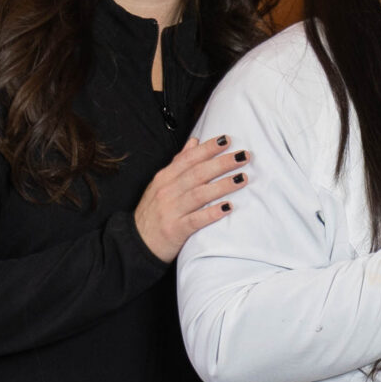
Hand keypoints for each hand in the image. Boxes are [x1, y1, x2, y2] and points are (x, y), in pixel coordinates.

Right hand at [133, 136, 249, 260]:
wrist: (137, 242)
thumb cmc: (154, 210)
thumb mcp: (161, 184)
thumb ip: (179, 163)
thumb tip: (194, 142)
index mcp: (165, 177)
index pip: (189, 158)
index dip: (208, 148)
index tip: (228, 140)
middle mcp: (167, 191)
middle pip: (197, 173)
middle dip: (222, 163)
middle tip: (244, 156)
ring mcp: (170, 210)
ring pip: (199, 194)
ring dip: (222, 185)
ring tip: (242, 178)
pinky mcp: (175, 229)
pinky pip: (195, 220)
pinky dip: (212, 213)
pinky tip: (228, 207)